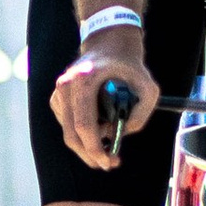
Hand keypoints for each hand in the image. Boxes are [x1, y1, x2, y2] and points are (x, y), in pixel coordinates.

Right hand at [53, 30, 159, 170]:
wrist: (109, 42)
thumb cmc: (129, 64)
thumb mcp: (148, 86)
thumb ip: (141, 113)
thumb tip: (122, 134)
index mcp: (84, 81)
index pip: (85, 126)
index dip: (96, 149)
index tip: (110, 161)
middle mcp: (65, 86)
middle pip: (72, 134)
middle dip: (90, 154)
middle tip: (109, 163)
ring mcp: (58, 91)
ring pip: (68, 132)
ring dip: (86, 145)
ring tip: (108, 147)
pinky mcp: (57, 96)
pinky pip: (67, 124)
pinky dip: (80, 134)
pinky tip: (98, 132)